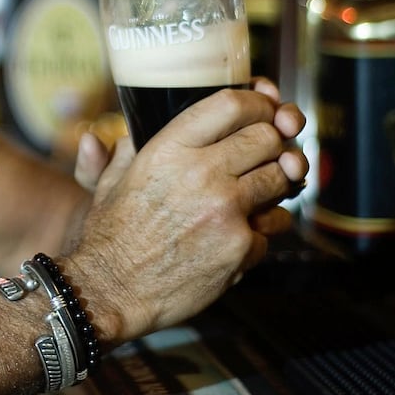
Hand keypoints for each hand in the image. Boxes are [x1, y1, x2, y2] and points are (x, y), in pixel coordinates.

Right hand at [66, 81, 306, 343]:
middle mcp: (201, 172)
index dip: (259, 102)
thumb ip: (126, 147)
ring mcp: (225, 210)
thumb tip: (128, 127)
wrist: (111, 291)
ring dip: (276, 184)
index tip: (265, 109)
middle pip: (268, 137)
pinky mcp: (241, 247)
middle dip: (273, 144)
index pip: (234, 104)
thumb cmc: (111, 235)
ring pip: (282, 178)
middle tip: (265, 156)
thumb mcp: (112, 179)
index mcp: (170, 148)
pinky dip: (262, 231)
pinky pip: (275, 225)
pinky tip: (237, 236)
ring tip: (256, 195)